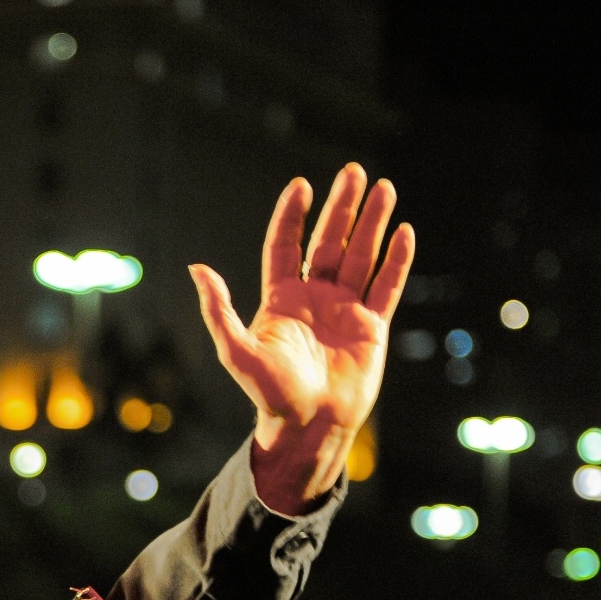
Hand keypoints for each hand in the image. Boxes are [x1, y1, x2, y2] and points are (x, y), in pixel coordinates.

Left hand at [190, 163, 413, 514]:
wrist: (307, 427)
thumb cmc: (269, 394)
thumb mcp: (235, 351)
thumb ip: (218, 311)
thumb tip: (196, 268)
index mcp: (280, 300)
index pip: (286, 246)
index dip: (292, 216)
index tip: (301, 185)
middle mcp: (313, 299)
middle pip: (329, 242)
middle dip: (342, 207)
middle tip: (354, 171)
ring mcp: (344, 310)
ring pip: (361, 257)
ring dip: (372, 224)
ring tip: (384, 188)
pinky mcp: (371, 327)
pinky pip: (386, 287)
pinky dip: (396, 261)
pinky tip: (404, 231)